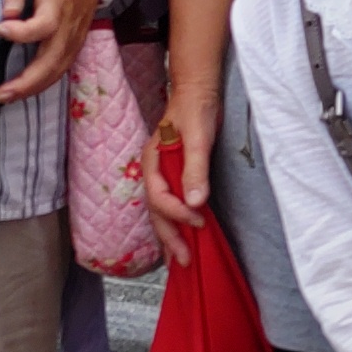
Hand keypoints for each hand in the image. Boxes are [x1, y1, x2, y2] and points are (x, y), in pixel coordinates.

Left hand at [0, 0, 105, 104]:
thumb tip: (6, 16)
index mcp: (58, 4)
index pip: (44, 25)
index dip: (21, 32)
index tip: (0, 29)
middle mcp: (68, 27)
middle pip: (51, 61)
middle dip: (25, 82)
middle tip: (1, 93)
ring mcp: (74, 39)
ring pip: (57, 71)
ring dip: (33, 88)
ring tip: (8, 97)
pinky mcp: (75, 46)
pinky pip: (61, 70)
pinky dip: (43, 83)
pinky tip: (25, 89)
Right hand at [145, 84, 217, 265]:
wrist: (197, 91)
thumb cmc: (195, 108)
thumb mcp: (198, 137)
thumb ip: (196, 168)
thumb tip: (195, 202)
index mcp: (153, 163)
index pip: (160, 198)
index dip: (177, 213)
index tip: (198, 220)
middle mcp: (153, 172)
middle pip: (156, 212)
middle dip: (169, 238)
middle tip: (182, 261)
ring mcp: (163, 175)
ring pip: (161, 212)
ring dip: (170, 236)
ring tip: (178, 260)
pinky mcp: (175, 176)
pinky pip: (172, 205)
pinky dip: (177, 223)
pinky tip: (184, 236)